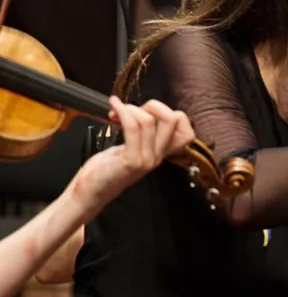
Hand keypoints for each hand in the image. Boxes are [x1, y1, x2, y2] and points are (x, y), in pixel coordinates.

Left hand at [71, 98, 195, 210]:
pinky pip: (132, 128)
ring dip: (130, 108)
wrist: (91, 191)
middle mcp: (158, 156)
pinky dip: (122, 113)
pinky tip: (112, 112)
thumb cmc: (106, 169)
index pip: (187, 132)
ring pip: (149, 120)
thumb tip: (141, 112)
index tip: (150, 114)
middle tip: (133, 110)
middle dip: (153, 105)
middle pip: (174, 119)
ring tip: (116, 111)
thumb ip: (141, 136)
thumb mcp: (130, 150)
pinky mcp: (132, 160)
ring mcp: (147, 159)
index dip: (172, 114)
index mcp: (161, 153)